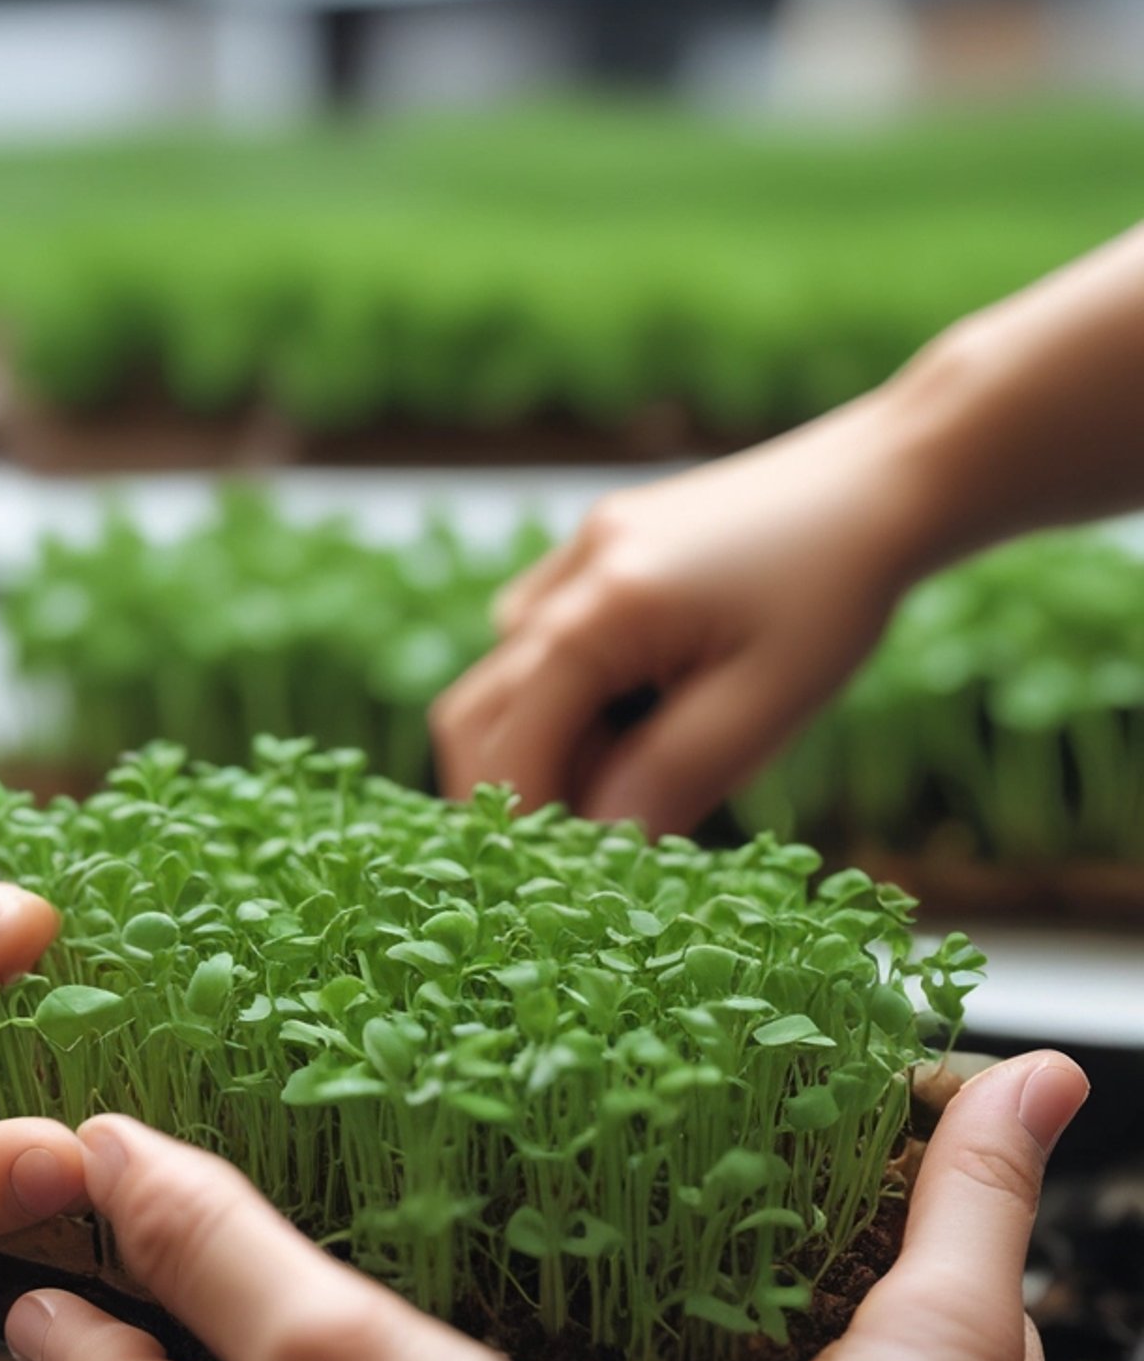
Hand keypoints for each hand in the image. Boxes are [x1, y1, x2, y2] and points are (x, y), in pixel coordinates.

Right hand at [431, 392, 952, 833]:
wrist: (885, 479)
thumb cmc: (839, 592)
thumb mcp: (768, 704)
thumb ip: (672, 777)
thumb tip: (601, 850)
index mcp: (599, 611)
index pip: (511, 746)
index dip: (526, 824)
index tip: (562, 882)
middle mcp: (566, 577)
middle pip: (476, 713)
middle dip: (509, 790)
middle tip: (573, 851)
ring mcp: (572, 556)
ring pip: (504, 680)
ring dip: (545, 745)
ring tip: (638, 772)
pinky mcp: (593, 550)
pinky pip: (540, 640)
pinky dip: (566, 697)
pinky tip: (647, 706)